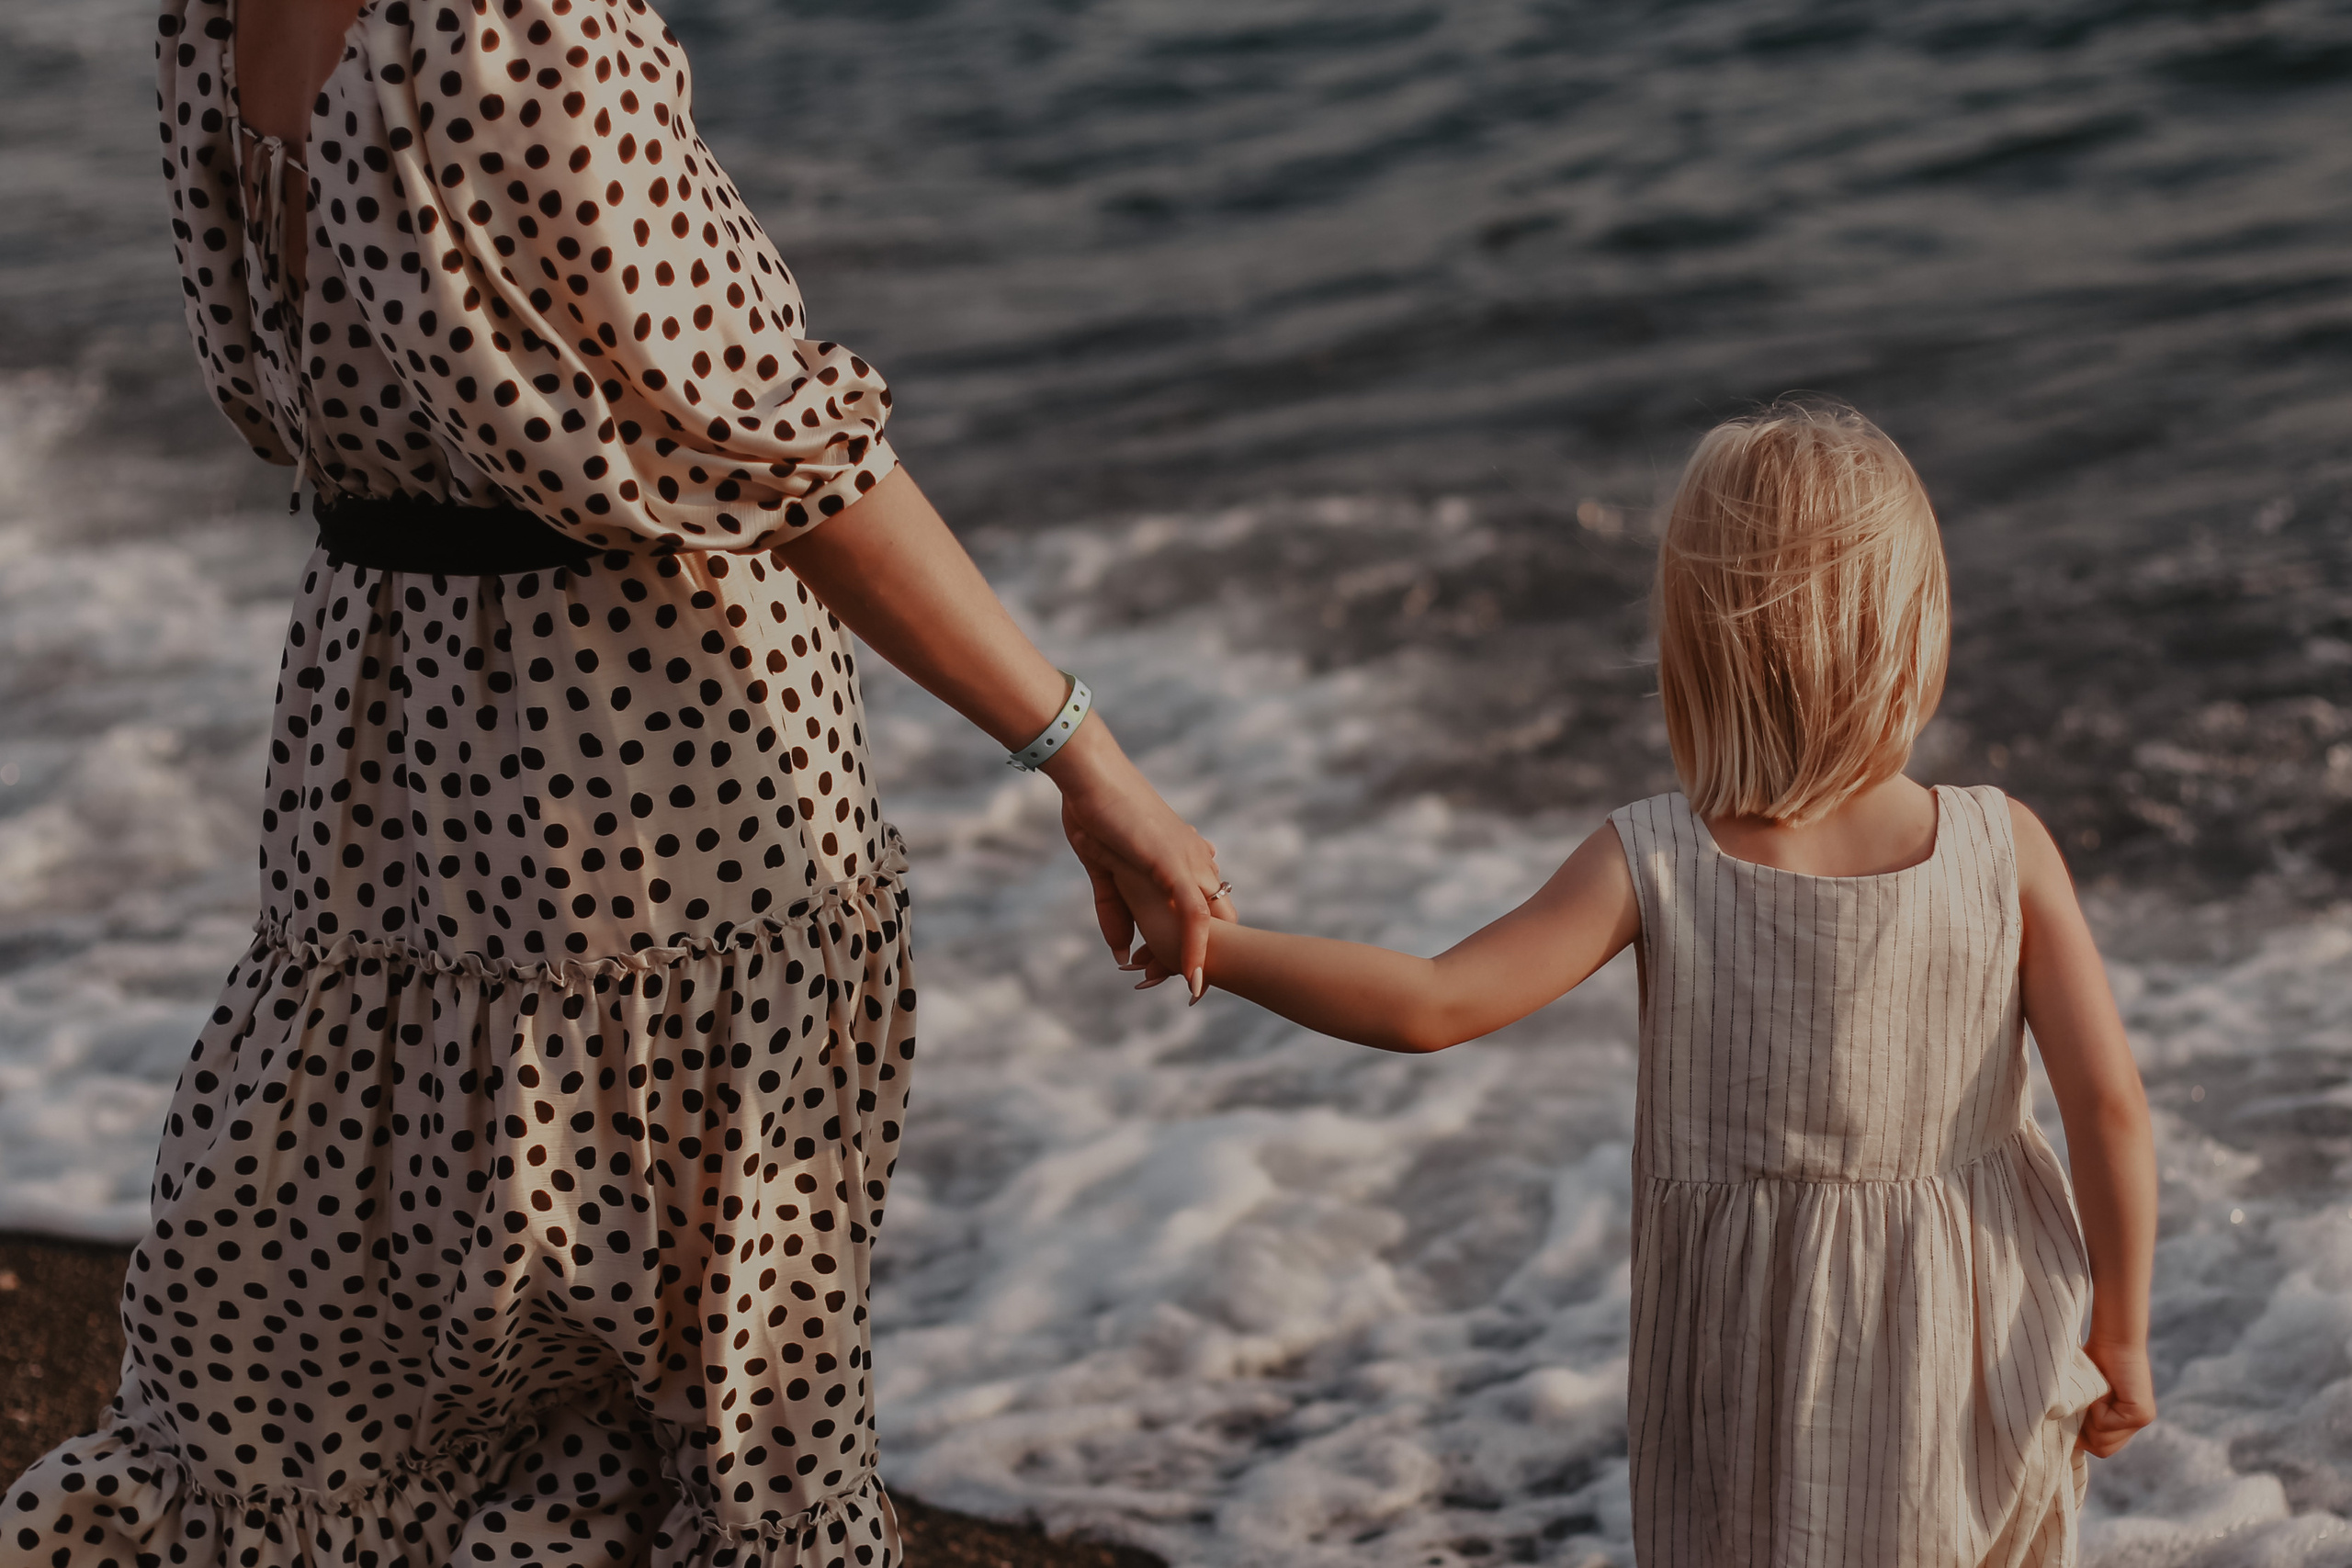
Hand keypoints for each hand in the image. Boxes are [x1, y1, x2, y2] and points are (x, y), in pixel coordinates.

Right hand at [1046, 722, 1233, 996]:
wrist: (1091, 777)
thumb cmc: (1095, 812)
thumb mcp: (1104, 870)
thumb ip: (1115, 911)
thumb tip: (1122, 953)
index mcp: (1186, 858)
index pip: (1206, 907)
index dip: (1201, 941)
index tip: (1187, 971)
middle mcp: (1197, 860)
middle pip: (1218, 919)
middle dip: (1209, 955)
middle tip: (1191, 988)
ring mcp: (1190, 862)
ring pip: (1211, 922)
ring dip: (1202, 960)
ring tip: (1195, 992)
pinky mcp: (1175, 865)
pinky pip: (1194, 915)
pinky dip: (1195, 948)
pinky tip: (1192, 977)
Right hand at [2078, 1338, 2155, 1457]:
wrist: (2114, 1336)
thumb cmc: (2092, 1359)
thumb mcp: (2084, 1396)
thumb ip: (2081, 1416)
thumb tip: (2064, 1440)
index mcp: (2124, 1421)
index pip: (2102, 1447)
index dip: (2083, 1436)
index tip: (2072, 1415)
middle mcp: (2136, 1424)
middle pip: (2103, 1449)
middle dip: (2085, 1431)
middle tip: (2081, 1404)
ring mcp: (2141, 1420)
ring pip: (2104, 1442)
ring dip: (2089, 1419)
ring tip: (2091, 1395)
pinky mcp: (2141, 1414)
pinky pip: (2107, 1425)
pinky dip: (2096, 1409)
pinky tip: (2101, 1389)